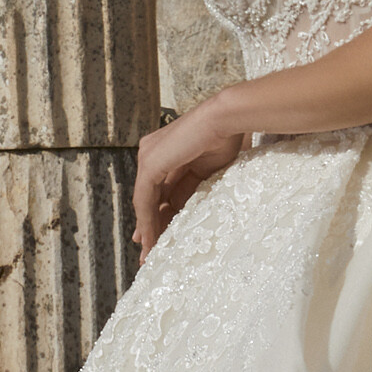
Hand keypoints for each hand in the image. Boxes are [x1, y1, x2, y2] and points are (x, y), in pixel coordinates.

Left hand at [133, 90, 249, 255]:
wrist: (226, 118)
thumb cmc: (226, 138)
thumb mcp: (206, 171)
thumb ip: (191, 189)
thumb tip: (179, 210)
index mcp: (165, 151)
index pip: (159, 189)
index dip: (159, 213)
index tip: (157, 236)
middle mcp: (151, 153)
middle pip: (149, 196)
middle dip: (149, 224)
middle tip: (147, 250)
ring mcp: (148, 157)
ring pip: (145, 201)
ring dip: (148, 228)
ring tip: (149, 253)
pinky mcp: (150, 164)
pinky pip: (145, 200)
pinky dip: (148, 221)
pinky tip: (151, 239)